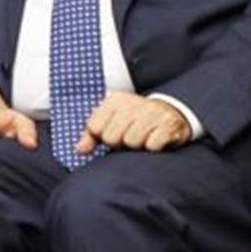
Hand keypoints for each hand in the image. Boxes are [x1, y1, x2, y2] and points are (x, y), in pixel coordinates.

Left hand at [75, 91, 190, 155]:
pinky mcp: (168, 125)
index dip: (104, 137)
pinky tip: (156, 139)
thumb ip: (92, 136)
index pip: (95, 128)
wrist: (171, 113)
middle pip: (112, 138)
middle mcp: (132, 104)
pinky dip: (153, 148)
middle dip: (120, 143)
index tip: (115, 133)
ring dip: (138, 146)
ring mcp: (152, 113)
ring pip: (132, 142)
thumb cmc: (135, 120)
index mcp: (114, 101)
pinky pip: (152, 146)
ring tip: (143, 137)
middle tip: (131, 136)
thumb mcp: (111, 121)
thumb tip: (80, 150)